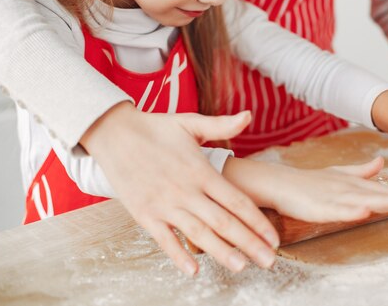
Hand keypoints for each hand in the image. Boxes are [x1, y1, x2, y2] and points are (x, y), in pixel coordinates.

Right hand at [80, 102, 278, 275]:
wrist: (114, 133)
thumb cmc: (155, 128)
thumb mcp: (191, 123)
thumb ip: (222, 125)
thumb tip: (248, 116)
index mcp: (201, 171)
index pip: (237, 201)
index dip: (257, 221)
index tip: (273, 238)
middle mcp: (186, 191)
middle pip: (224, 222)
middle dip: (249, 243)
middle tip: (269, 262)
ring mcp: (164, 204)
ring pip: (198, 234)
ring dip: (221, 252)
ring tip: (241, 267)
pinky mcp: (144, 214)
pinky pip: (164, 239)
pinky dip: (178, 255)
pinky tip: (194, 270)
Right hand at [223, 157, 387, 222]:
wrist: (279, 182)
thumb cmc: (308, 181)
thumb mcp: (337, 174)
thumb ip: (360, 171)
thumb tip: (380, 163)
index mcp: (353, 185)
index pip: (382, 190)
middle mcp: (347, 189)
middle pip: (377, 194)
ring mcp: (333, 197)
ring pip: (362, 200)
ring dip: (383, 200)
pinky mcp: (318, 207)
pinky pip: (336, 211)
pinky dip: (349, 211)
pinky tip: (363, 212)